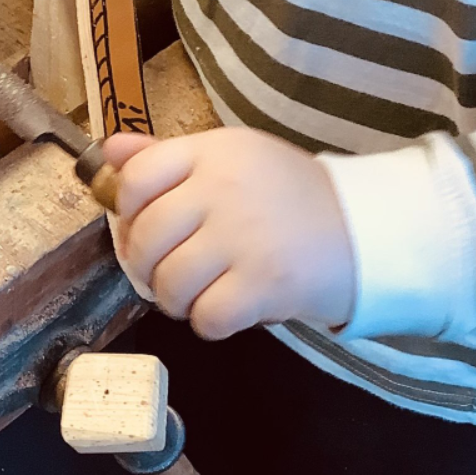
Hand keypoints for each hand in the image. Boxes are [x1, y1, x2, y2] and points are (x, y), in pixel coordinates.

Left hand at [104, 128, 355, 338]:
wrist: (368, 229)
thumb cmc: (288, 196)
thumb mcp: (231, 159)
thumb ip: (166, 157)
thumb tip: (108, 152)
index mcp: (213, 152)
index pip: (137, 178)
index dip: (127, 211)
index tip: (144, 227)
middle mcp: (224, 188)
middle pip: (146, 237)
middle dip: (147, 265)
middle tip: (168, 271)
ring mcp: (244, 237)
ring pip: (169, 283)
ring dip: (176, 299)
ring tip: (199, 291)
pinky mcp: (265, 284)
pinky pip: (206, 317)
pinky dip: (209, 322)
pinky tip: (227, 307)